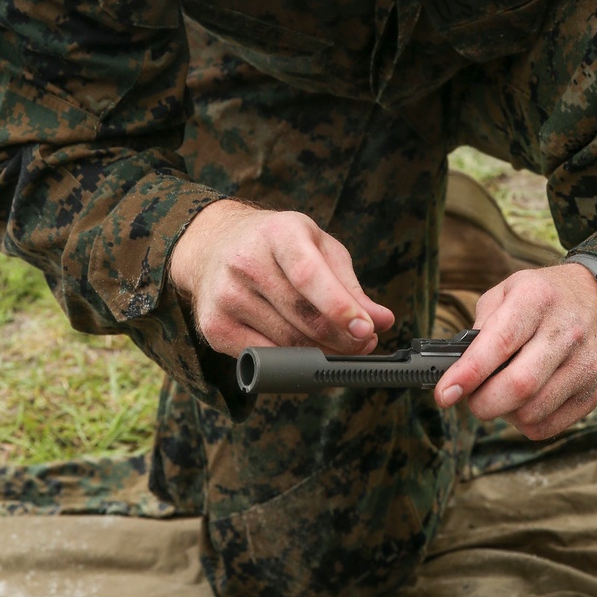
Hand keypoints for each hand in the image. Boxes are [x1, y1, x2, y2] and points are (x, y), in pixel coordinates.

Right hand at [169, 199, 395, 356]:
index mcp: (278, 233)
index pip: (309, 276)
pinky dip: (291, 362)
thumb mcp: (318, 248)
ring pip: (286, 342)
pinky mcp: (214, 326)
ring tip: (341, 347)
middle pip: (301, 317)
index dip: (340, 307)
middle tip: (364, 343)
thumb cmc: (278, 246)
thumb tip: (382, 321)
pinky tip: (306, 354)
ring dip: (321, 353)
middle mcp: (246, 262)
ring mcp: (226, 296)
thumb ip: (350, 286)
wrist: (215, 246)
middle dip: (341, 338)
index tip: (366, 330)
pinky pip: (263, 356)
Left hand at [435, 263, 596, 438]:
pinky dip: (525, 423)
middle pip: (518, 386)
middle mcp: (565, 332)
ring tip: (500, 395)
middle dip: (482, 402)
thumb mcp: (508, 290)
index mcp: (536, 300)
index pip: (499, 344)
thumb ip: (481, 325)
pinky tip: (523, 403)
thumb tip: (458, 368)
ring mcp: (584, 364)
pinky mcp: (593, 392)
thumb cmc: (544, 296)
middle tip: (471, 398)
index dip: (468, 374)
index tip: (443, 394)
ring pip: (532, 412)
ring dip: (504, 413)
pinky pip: (548, 426)